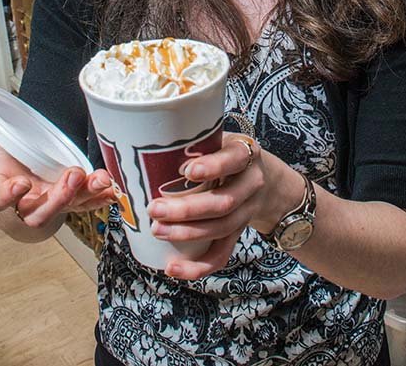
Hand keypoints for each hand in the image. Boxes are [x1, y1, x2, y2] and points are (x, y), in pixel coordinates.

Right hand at [0, 74, 114, 229]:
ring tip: (98, 179)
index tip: (20, 183)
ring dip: (84, 194)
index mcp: (2, 191)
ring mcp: (50, 206)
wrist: (17, 189)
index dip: (8, 195)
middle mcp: (27, 204)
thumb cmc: (6, 165)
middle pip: (40, 211)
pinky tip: (111, 189)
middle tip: (72, 174)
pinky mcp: (70, 204)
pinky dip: (99, 199)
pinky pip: (86, 205)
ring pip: (66, 208)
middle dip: (58, 195)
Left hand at [146, 132, 303, 279]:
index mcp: (245, 153)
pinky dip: (198, 266)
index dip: (213, 167)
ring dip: (187, 233)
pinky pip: (222, 254)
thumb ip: (194, 141)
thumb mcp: (220, 138)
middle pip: (224, 202)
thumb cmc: (228, 154)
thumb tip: (141, 143)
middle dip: (187, 209)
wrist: (264, 178)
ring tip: (158, 230)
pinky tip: (173, 267)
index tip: (187, 171)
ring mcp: (247, 211)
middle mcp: (251, 183)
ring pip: (221, 228)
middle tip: (155, 208)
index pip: (233, 160)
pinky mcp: (239, 233)